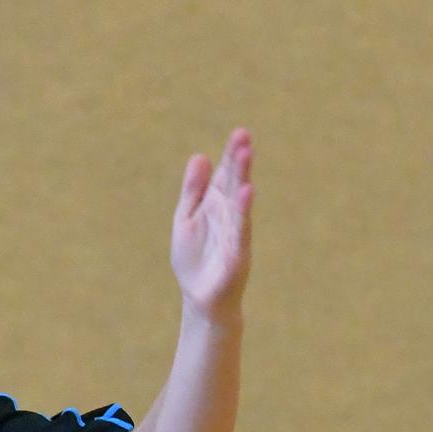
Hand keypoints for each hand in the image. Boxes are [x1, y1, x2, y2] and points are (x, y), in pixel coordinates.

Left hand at [171, 128, 253, 320]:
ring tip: (246, 155)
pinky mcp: (237, 254)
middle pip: (234, 182)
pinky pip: (240, 229)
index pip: (225, 175)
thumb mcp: (186, 218)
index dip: (231, 155)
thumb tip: (200, 155)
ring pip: (239, 201)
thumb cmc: (195, 259)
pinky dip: (242, 212)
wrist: (200, 298)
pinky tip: (245, 193)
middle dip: (238, 160)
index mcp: (216, 205)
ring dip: (242, 178)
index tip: (239, 133)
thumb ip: (193, 190)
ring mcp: (235, 233)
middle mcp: (228, 215)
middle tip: (244, 136)